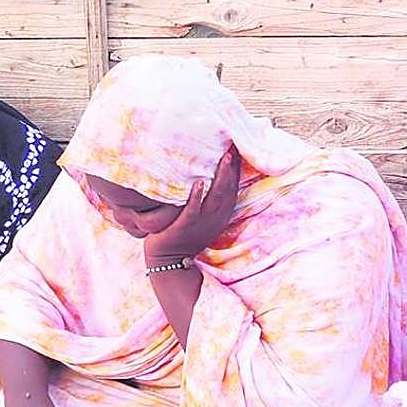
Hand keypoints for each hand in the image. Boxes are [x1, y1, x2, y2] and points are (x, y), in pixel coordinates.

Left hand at [144, 147, 240, 264]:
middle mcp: (214, 218)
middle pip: (228, 189)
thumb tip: (201, 175)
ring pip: (215, 197)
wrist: (168, 261)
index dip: (236, 169)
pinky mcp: (184, 227)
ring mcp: (200, 222)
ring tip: (224, 158)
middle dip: (232, 168)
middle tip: (234, 145)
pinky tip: (199, 183)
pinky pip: (193, 210)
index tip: (238, 148)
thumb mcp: (199, 218)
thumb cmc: (181, 236)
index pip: (232, 188)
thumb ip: (204, 201)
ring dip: (220, 177)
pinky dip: (197, 197)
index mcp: (219, 215)